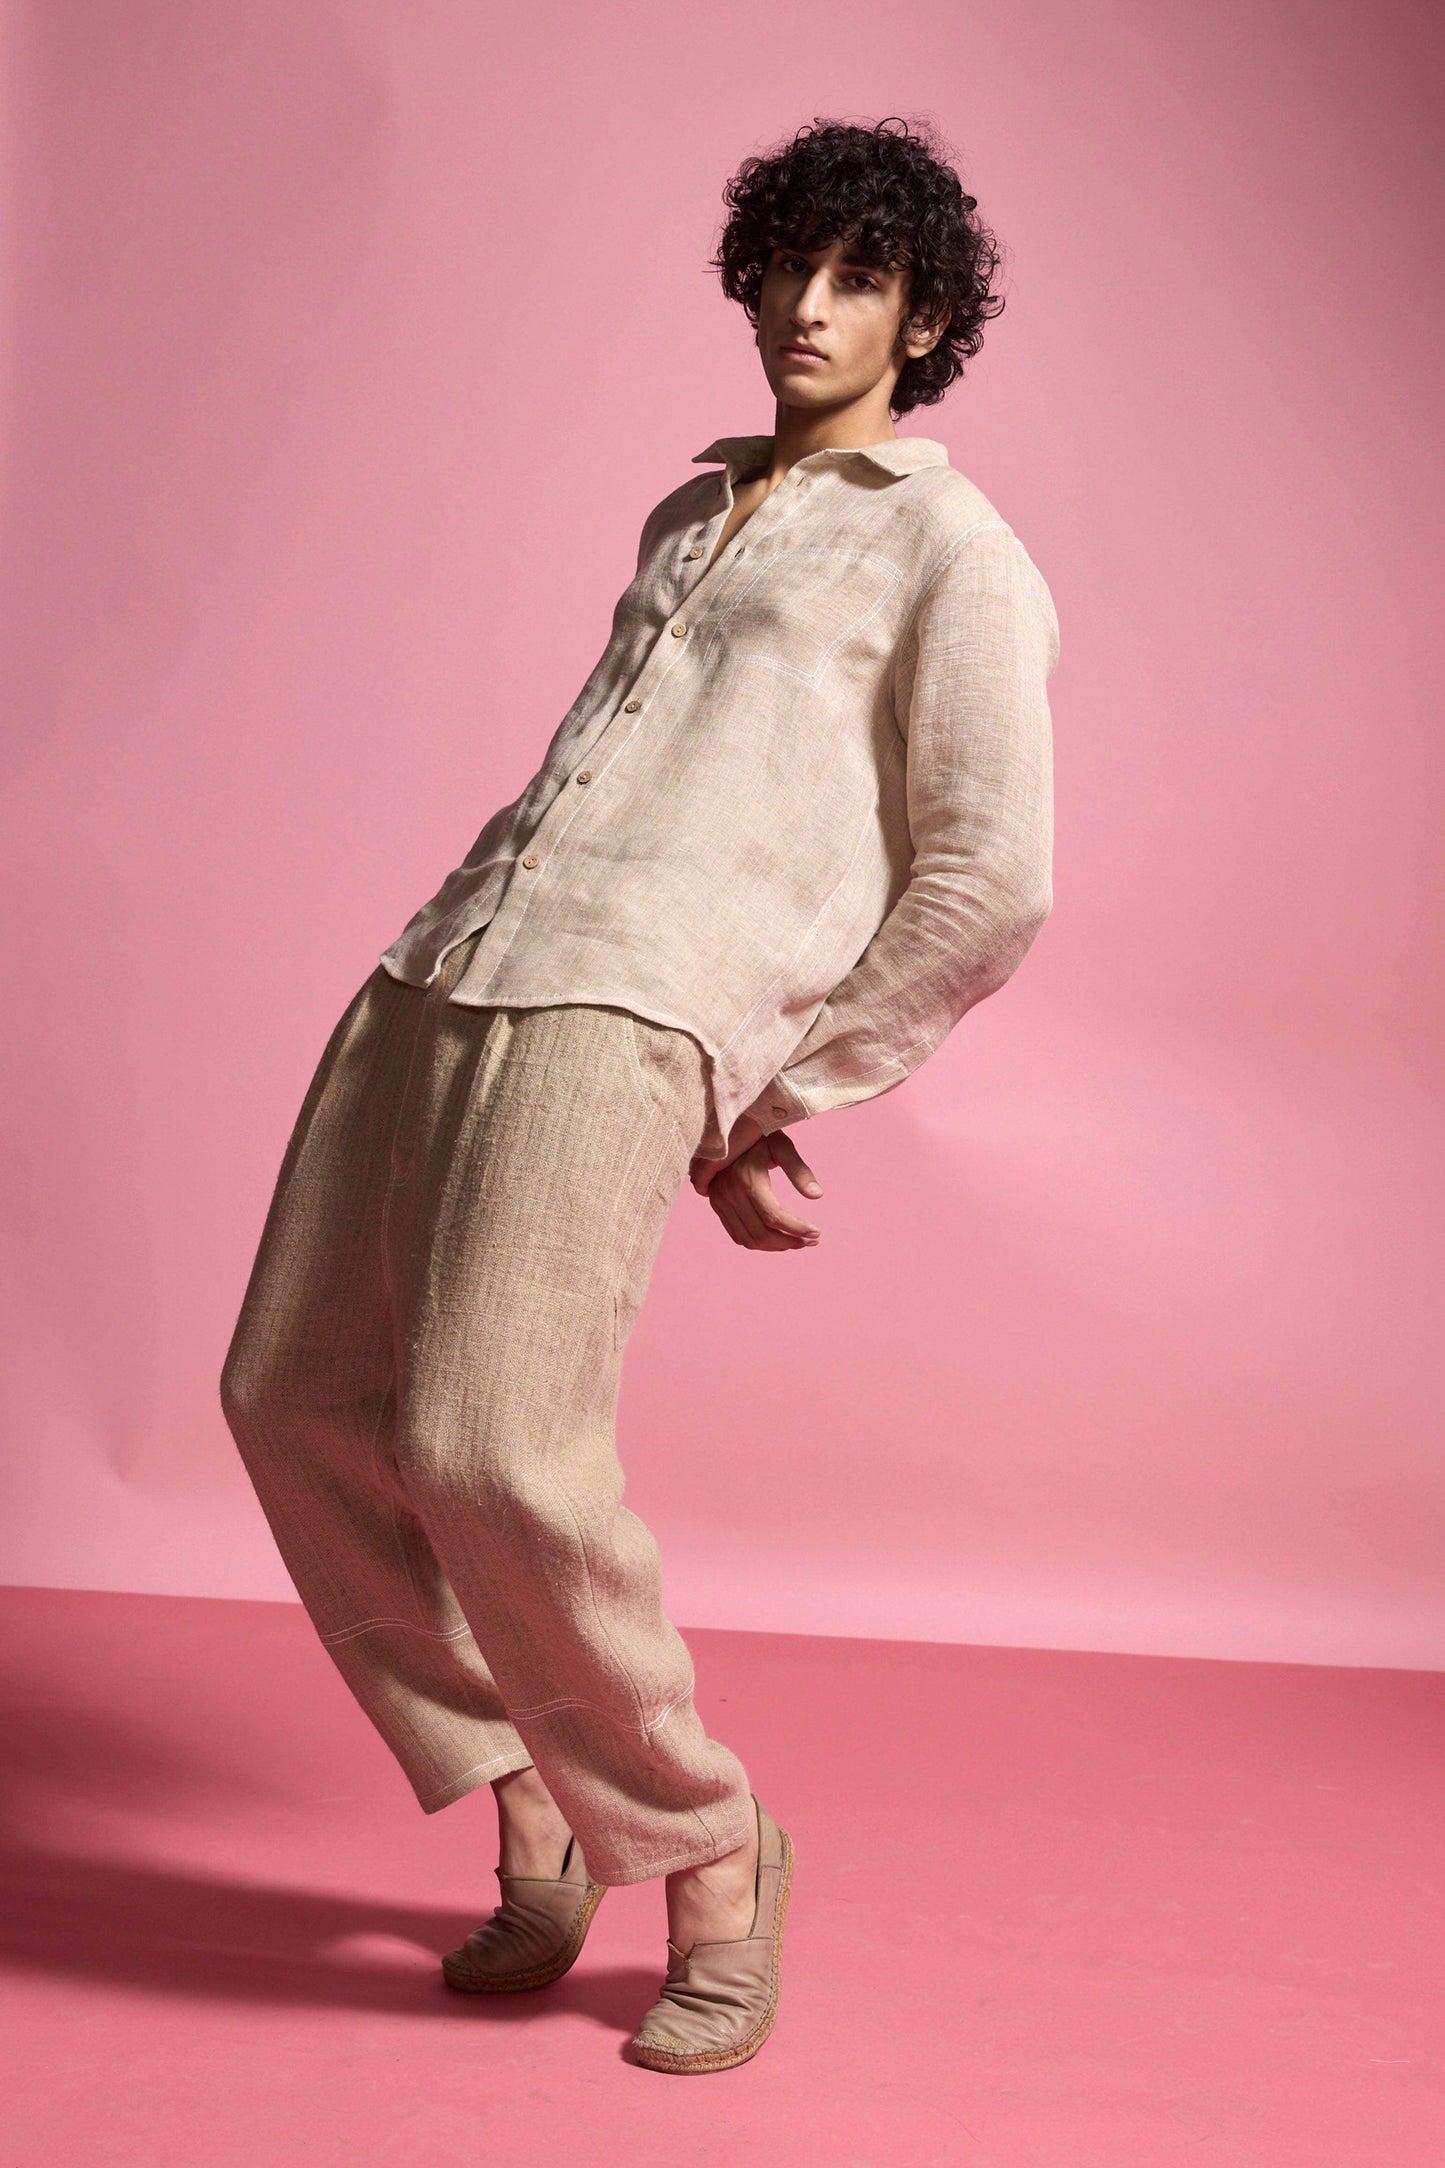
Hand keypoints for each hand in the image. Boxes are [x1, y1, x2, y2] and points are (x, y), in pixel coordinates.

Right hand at [689, 1117, 823, 1250]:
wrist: (725, 1130)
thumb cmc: (758, 1135)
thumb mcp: (781, 1146)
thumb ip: (799, 1170)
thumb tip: (817, 1195)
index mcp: (747, 1179)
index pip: (774, 1217)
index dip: (797, 1229)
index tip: (817, 1233)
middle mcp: (729, 1193)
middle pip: (762, 1233)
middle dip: (790, 1242)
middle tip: (813, 1240)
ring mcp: (720, 1201)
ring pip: (749, 1239)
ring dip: (776, 1246)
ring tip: (799, 1242)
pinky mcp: (717, 1205)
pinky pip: (737, 1235)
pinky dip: (759, 1243)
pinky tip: (779, 1238)